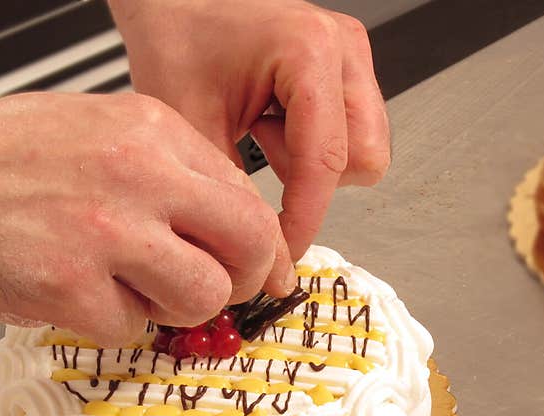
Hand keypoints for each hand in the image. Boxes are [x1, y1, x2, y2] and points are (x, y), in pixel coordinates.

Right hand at [0, 78, 295, 344]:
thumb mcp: (95, 132)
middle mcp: (139, 173)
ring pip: (200, 297)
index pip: (247, 200)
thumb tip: (221, 231)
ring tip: (128, 295)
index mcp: (151, 130)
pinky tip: (72, 297)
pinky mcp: (67, 285)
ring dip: (173, 311)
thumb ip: (165, 176)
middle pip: (247, 246)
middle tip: (212, 296)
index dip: (260, 250)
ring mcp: (105, 230)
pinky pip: (128, 329)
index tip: (258, 275)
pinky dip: (108, 325)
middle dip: (240, 285)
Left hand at [109, 0, 390, 258]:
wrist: (177, 1)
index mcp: (308, 51)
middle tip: (262, 162)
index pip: (324, 161)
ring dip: (314, 164)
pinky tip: (272, 124)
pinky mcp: (348, 69)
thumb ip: (232, 198)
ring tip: (263, 134)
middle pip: (364, 161)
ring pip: (366, 151)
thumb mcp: (191, 127)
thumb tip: (262, 261)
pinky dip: (313, 146)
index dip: (304, 220)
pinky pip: (355, 134)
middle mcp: (341, 49)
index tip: (282, 254)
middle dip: (314, 184)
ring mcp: (351, 57)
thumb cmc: (178, 41)